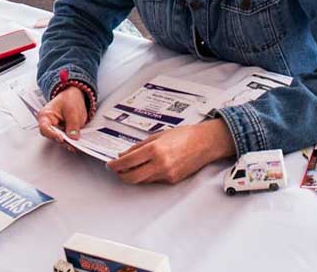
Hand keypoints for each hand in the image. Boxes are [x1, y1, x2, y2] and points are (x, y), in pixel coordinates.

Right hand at [36, 86, 92, 149]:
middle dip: (63, 141)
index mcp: (45, 115)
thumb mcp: (72, 110)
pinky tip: (77, 142)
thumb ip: (73, 124)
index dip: (52, 134)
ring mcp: (56, 128)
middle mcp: (48, 123)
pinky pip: (66, 139)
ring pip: (60, 139)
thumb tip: (73, 137)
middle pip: (52, 136)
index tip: (61, 138)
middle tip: (72, 144)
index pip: (45, 128)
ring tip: (76, 144)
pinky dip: (71, 141)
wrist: (75, 95)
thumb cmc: (70, 98)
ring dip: (68, 142)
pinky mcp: (63, 132)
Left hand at [105, 118, 235, 183]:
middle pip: (132, 177)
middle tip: (116, 170)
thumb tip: (124, 155)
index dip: (115, 165)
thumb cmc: (184, 135)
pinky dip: (146, 175)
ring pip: (142, 180)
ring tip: (129, 168)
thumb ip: (139, 147)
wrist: (205, 143)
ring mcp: (167, 174)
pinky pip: (154, 180)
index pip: (127, 162)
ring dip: (133, 176)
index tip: (110, 164)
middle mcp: (160, 164)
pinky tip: (145, 168)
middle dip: (121, 175)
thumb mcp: (157, 136)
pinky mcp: (173, 180)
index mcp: (154, 150)